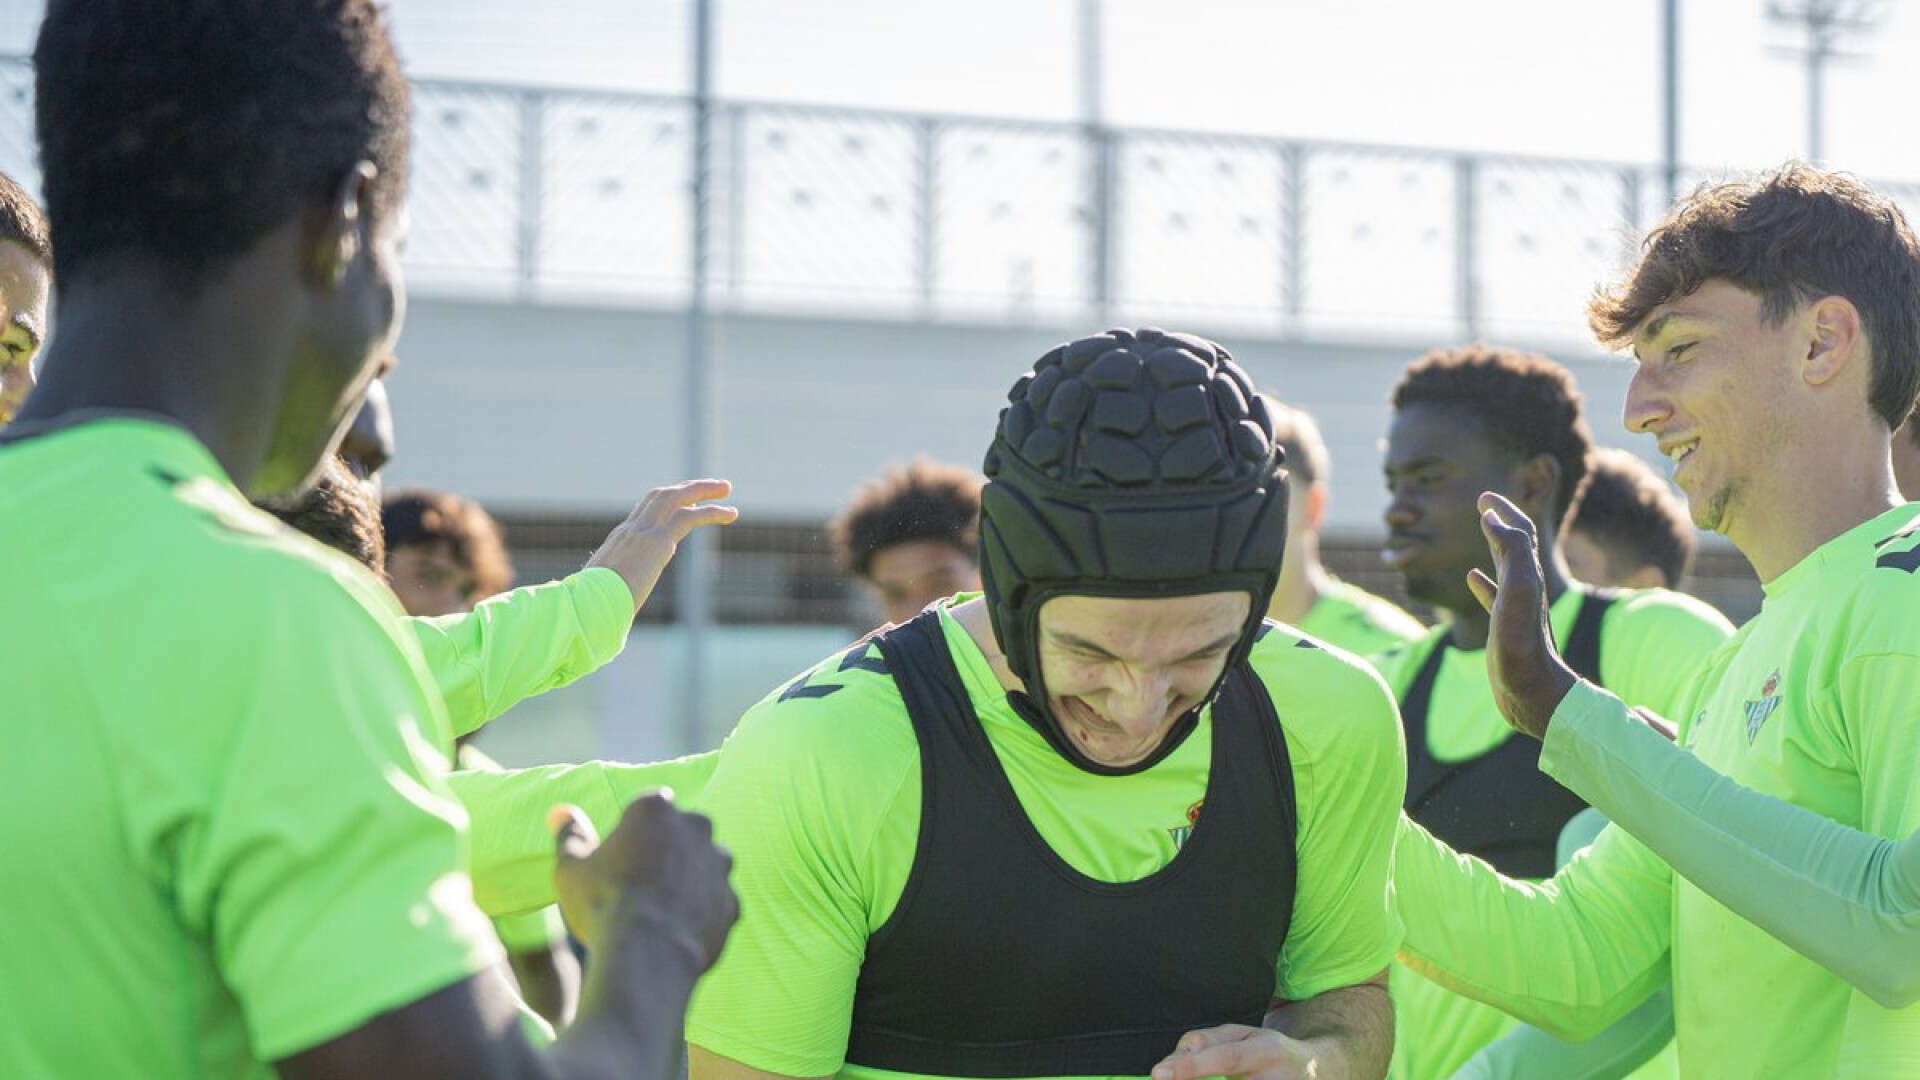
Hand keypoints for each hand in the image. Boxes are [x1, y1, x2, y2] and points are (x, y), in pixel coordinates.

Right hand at [548, 793, 736, 972]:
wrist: (647, 955)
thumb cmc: (603, 904)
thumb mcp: (571, 869)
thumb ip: (570, 836)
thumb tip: (560, 812)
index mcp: (655, 807)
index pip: (646, 810)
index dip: (630, 835)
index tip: (617, 862)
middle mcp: (697, 826)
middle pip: (680, 833)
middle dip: (665, 852)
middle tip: (637, 887)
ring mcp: (719, 865)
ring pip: (703, 866)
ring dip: (687, 880)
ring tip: (657, 912)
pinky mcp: (732, 901)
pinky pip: (716, 903)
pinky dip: (701, 914)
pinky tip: (675, 933)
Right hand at [586, 479, 738, 616]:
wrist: (585, 604)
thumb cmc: (590, 609)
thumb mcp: (603, 598)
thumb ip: (613, 601)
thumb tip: (610, 627)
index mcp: (618, 541)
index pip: (644, 512)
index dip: (665, 503)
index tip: (684, 501)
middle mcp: (630, 530)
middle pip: (661, 496)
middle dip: (687, 487)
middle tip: (712, 486)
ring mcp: (643, 532)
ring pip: (676, 497)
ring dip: (703, 489)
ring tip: (726, 488)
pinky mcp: (658, 541)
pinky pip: (690, 517)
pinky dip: (712, 512)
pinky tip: (731, 513)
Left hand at [1152, 1025, 1315, 1079]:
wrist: (1315, 1073)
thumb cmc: (1268, 1051)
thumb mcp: (1241, 1035)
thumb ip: (1205, 1041)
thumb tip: (1172, 1061)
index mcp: (1266, 1051)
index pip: (1225, 1058)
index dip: (1191, 1066)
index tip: (1159, 1073)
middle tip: (1165, 1078)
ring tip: (1200, 1078)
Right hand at [1464, 492, 1577, 738]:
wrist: (1534, 693)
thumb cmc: (1524, 645)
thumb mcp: (1519, 591)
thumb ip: (1513, 552)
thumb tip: (1494, 519)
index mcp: (1528, 575)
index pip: (1519, 532)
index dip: (1504, 511)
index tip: (1484, 497)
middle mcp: (1525, 588)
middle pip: (1516, 544)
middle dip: (1502, 520)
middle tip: (1484, 503)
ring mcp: (1515, 608)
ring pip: (1505, 566)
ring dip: (1494, 545)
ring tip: (1482, 530)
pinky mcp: (1505, 628)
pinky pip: (1493, 596)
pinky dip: (1482, 582)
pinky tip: (1472, 577)